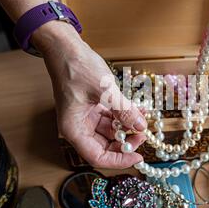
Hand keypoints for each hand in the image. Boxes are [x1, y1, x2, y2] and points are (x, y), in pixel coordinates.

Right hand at [34, 22, 146, 168]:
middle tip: (142, 135)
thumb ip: (124, 111)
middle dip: (125, 143)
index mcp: (74, 129)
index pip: (97, 157)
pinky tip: (137, 111)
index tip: (138, 156)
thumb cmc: (75, 67)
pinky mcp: (92, 107)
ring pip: (110, 133)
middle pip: (104, 147)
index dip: (119, 160)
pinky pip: (110, 119)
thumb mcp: (105, 90)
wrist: (65, 46)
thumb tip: (140, 127)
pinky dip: (123, 116)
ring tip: (142, 120)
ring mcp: (86, 117)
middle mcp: (78, 126)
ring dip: (126, 129)